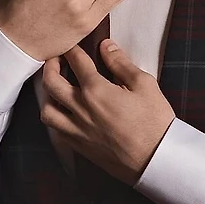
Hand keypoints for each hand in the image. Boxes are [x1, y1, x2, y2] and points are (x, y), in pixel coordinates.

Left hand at [40, 41, 174, 184]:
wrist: (157, 159)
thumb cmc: (154, 121)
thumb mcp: (144, 84)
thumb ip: (121, 63)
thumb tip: (106, 47)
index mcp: (96, 91)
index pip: (76, 62)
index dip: (72, 49)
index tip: (72, 45)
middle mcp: (81, 109)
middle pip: (51, 83)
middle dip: (50, 66)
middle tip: (55, 60)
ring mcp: (78, 130)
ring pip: (47, 110)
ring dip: (47, 95)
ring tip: (55, 88)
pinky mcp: (80, 147)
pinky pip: (56, 130)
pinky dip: (55, 118)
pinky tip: (63, 113)